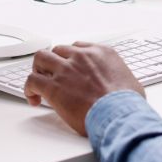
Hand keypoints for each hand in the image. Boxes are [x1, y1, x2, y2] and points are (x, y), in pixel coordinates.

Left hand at [23, 42, 144, 135]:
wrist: (118, 114)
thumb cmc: (127, 104)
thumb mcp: (132, 83)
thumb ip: (121, 79)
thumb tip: (124, 88)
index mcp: (101, 53)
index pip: (78, 47)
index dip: (71, 59)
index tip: (70, 68)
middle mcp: (81, 57)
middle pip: (58, 49)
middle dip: (53, 62)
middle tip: (52, 75)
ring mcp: (66, 69)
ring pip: (41, 58)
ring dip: (38, 69)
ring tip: (39, 83)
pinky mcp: (53, 86)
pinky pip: (32, 80)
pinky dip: (29, 88)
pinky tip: (33, 98)